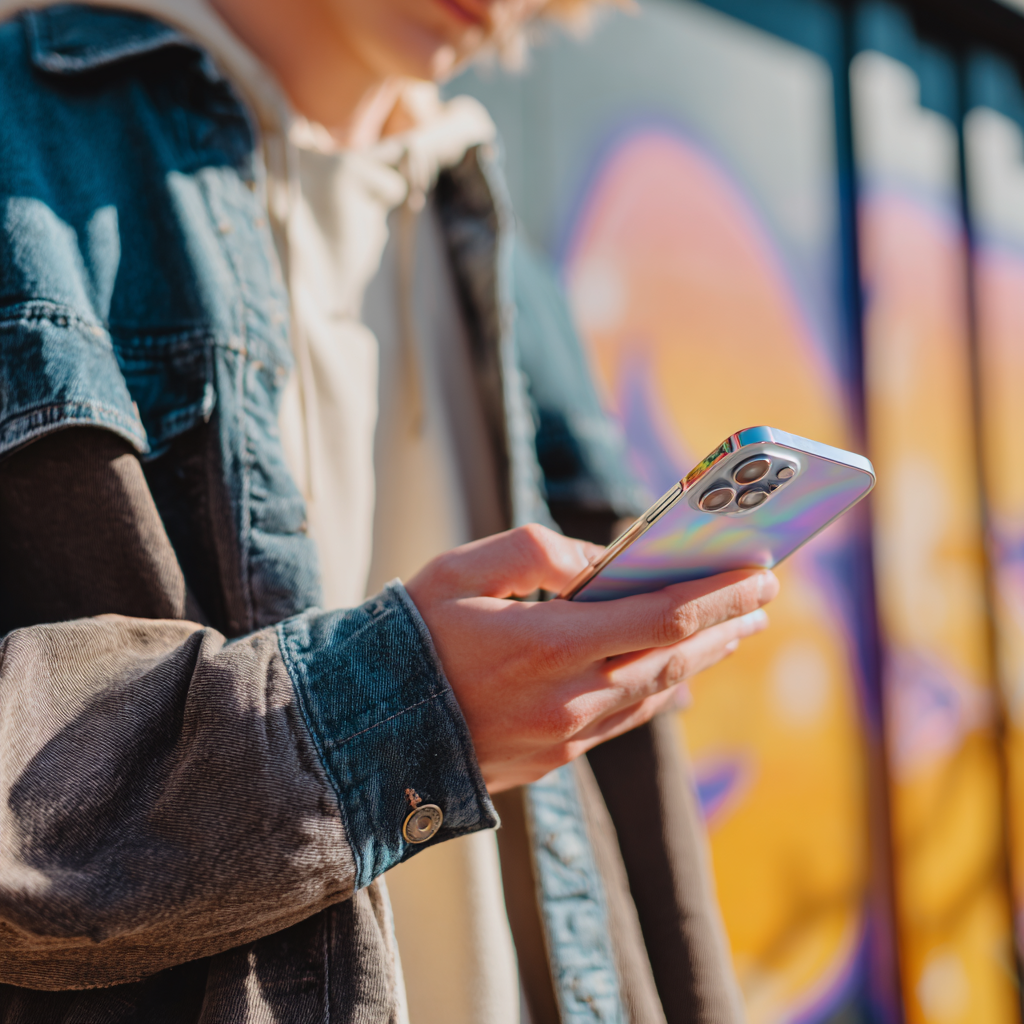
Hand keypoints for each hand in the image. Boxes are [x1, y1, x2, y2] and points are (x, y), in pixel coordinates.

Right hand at [405, 524, 777, 792]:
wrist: (372, 729)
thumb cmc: (411, 638)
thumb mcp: (460, 571)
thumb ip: (533, 552)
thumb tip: (599, 560)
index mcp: (545, 643)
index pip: (658, 616)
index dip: (715, 593)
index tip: (758, 569)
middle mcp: (567, 695)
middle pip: (672, 657)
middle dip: (725, 622)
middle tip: (764, 594)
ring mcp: (566, 732)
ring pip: (657, 692)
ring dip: (704, 658)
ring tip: (737, 630)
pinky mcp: (558, 754)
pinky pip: (628, 718)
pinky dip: (665, 689)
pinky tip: (680, 674)